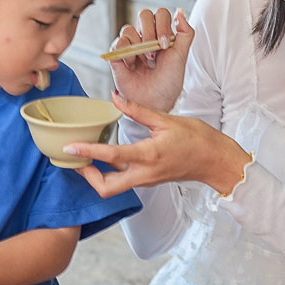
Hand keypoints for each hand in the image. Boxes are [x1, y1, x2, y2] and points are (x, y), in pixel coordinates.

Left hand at [64, 92, 250, 198]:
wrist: (215, 160)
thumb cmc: (197, 139)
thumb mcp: (166, 119)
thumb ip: (137, 110)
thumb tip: (114, 97)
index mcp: (148, 155)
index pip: (111, 156)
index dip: (87, 152)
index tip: (69, 147)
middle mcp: (144, 174)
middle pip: (106, 188)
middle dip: (86, 176)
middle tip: (74, 158)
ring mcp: (146, 180)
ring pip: (113, 187)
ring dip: (95, 175)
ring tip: (84, 155)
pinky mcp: (148, 180)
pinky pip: (122, 180)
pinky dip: (109, 171)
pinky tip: (104, 155)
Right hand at [107, 7, 194, 113]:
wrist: (156, 101)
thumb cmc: (169, 80)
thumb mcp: (182, 55)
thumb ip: (185, 32)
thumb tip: (180, 12)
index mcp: (161, 34)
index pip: (160, 14)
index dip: (162, 25)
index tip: (166, 45)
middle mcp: (145, 36)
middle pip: (143, 15)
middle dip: (150, 33)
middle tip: (155, 53)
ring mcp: (131, 45)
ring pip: (128, 28)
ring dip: (139, 47)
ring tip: (145, 63)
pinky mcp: (118, 55)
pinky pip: (117, 43)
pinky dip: (125, 53)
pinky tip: (132, 66)